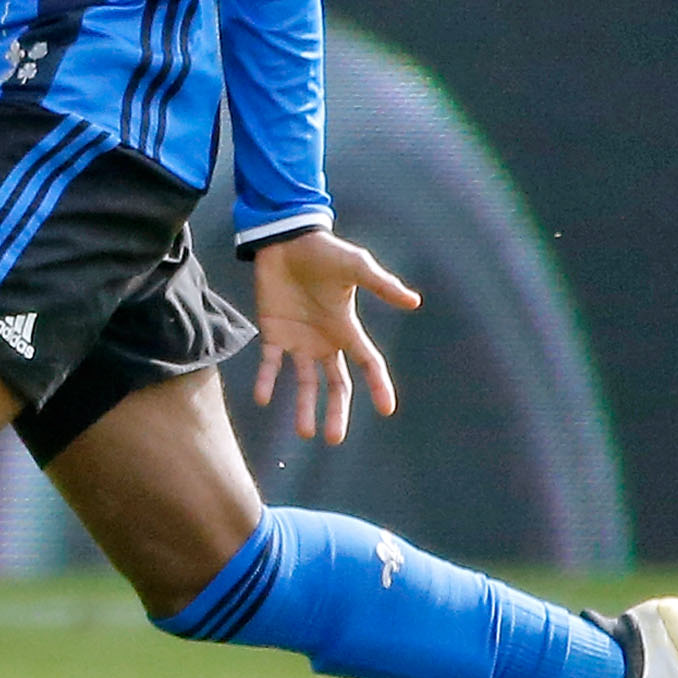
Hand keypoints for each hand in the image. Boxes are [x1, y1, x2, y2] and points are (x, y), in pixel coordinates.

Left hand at [250, 230, 422, 443]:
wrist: (285, 239)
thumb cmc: (324, 252)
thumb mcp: (356, 267)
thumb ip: (381, 284)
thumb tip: (414, 301)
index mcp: (346, 329)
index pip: (368, 364)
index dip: (378, 386)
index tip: (387, 410)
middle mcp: (324, 341)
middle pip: (335, 385)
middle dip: (336, 412)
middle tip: (333, 438)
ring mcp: (298, 341)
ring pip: (304, 383)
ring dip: (303, 407)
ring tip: (304, 433)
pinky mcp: (273, 333)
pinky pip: (270, 365)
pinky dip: (266, 382)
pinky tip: (263, 399)